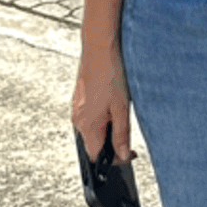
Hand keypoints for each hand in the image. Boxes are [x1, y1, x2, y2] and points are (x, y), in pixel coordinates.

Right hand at [71, 45, 132, 165]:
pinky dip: (102, 114)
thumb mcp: (121, 107)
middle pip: (94, 143)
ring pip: (93, 129)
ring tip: (120, 109)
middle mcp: (78, 120)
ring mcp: (77, 109)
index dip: (113, 160)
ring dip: (107, 127)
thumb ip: (121, 134)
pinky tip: (112, 100)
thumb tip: (121, 156)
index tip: (128, 152)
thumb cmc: (110, 73)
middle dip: (111, 142)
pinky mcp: (80, 99)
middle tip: (128, 129)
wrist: (99, 46)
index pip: (96, 157)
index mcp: (87, 126)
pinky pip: (90, 115)